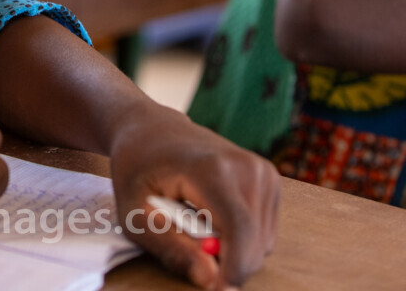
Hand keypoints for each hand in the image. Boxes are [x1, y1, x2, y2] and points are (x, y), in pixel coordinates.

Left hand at [108, 104, 279, 287]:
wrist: (153, 130)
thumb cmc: (138, 171)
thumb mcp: (136, 215)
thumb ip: (171, 249)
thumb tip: (210, 279)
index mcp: (212, 169)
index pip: (240, 230)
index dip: (233, 270)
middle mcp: (247, 167)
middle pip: (255, 242)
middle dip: (226, 261)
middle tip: (186, 241)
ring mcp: (263, 170)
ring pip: (262, 242)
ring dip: (231, 248)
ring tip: (195, 222)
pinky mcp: (269, 179)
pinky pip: (264, 231)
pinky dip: (239, 236)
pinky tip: (212, 216)